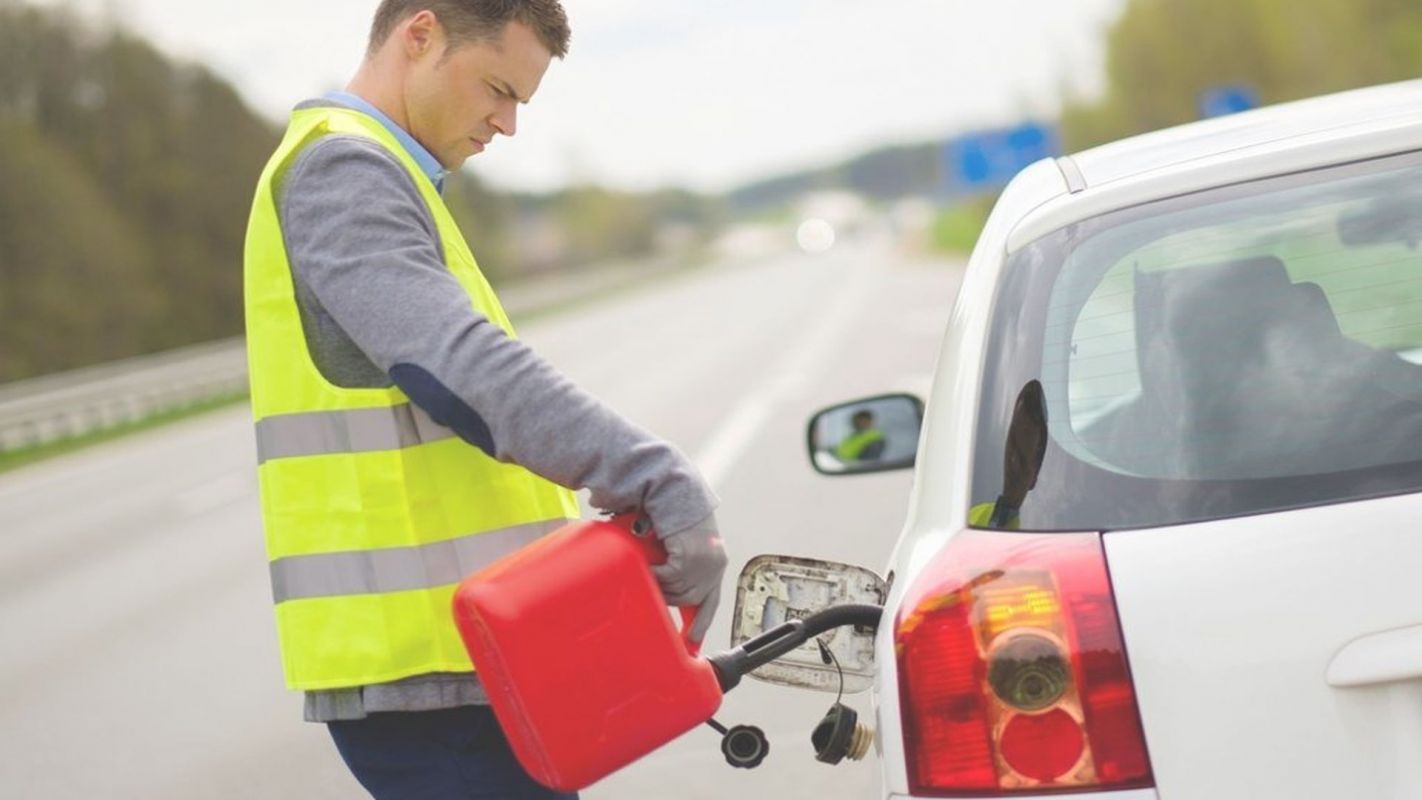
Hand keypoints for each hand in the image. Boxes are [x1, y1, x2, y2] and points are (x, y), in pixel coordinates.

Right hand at [649, 524, 727, 644]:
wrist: (676, 493)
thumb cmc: (677, 514)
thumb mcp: (686, 545)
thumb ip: (682, 565)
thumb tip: (666, 588)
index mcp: (716, 564)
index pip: (711, 602)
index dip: (701, 623)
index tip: (692, 640)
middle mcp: (713, 567)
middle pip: (687, 599)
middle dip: (669, 597)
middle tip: (654, 589)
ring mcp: (702, 565)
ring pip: (674, 591)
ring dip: (659, 583)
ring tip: (650, 568)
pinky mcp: (687, 561)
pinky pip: (665, 578)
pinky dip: (655, 572)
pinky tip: (649, 563)